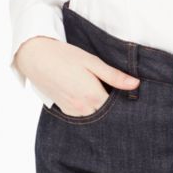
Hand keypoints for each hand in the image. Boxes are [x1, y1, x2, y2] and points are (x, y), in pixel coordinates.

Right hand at [14, 36, 140, 115]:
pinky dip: (89, 109)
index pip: (117, 108)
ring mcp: (72, 111)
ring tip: (105, 94)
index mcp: (92, 96)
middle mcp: (82, 109)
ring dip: (101, 109)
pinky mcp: (64, 110)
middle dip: (115, 108)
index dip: (126, 102)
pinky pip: (82, 115)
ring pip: (94, 117)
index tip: (132, 95)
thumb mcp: (93, 62)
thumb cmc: (66, 56)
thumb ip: (114, 76)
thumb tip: (136, 84)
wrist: (36, 57)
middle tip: (120, 95)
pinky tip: (91, 97)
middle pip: (106, 114)